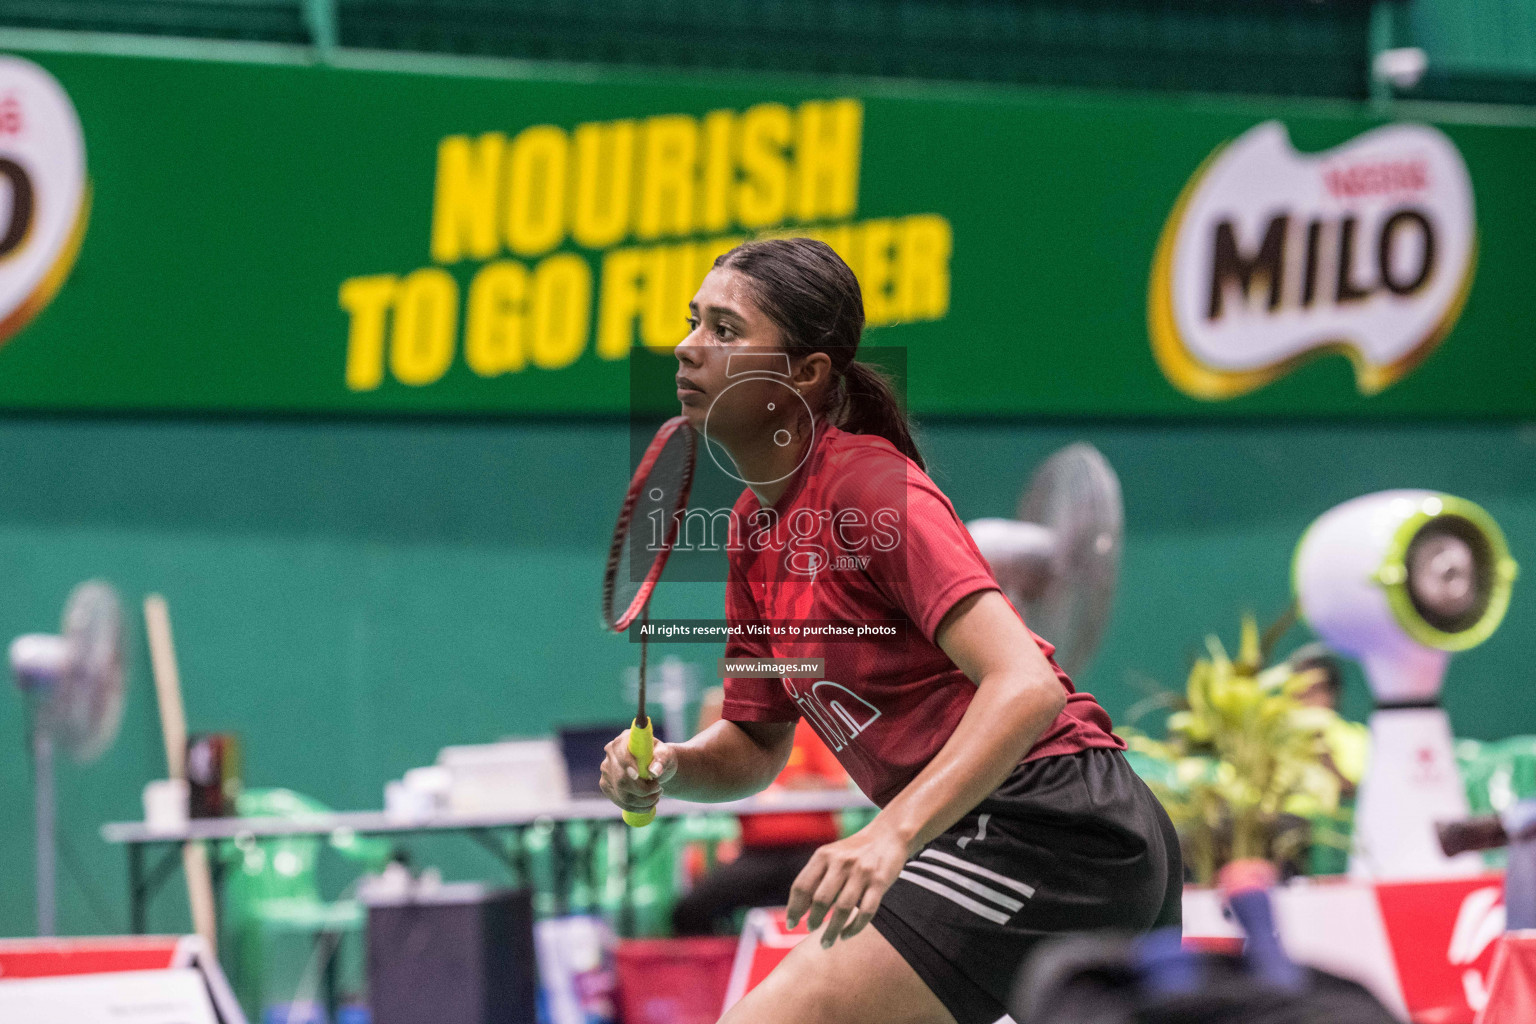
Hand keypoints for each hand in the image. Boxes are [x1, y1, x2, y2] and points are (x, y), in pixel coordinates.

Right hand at [599, 728, 677, 814]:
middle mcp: (610, 754)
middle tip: (659, 790)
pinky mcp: (606, 786)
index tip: (639, 776)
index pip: (622, 755)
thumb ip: (662, 760)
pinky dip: (636, 807)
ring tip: (656, 796)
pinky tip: (649, 804)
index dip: (628, 766)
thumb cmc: (661, 758)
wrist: (655, 767)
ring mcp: (606, 771)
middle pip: (621, 779)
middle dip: (642, 790)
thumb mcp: (666, 755)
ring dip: (642, 801)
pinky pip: (619, 802)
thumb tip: (654, 772)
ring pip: (621, 794)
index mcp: (623, 740)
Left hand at [786, 824, 909, 947]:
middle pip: (821, 899)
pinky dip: (854, 928)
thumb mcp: (831, 855)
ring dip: (832, 930)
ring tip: (826, 942)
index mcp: (824, 855)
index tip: (791, 924)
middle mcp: (841, 862)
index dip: (794, 908)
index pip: (802, 886)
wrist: (888, 834)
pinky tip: (846, 935)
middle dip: (813, 920)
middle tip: (810, 930)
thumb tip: (799, 908)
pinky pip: (866, 912)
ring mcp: (861, 872)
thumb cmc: (854, 851)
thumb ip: (816, 876)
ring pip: (843, 909)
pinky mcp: (880, 881)